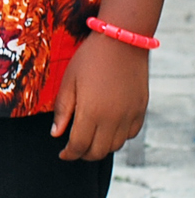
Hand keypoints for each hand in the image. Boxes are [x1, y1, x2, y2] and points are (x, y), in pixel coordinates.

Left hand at [52, 32, 148, 160]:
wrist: (121, 43)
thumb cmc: (89, 59)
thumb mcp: (69, 81)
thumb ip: (63, 110)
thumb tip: (56, 133)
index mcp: (92, 113)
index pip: (79, 145)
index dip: (69, 153)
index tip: (62, 154)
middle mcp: (113, 119)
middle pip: (99, 151)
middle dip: (84, 154)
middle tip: (74, 149)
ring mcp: (130, 116)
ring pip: (116, 146)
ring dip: (101, 147)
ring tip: (89, 139)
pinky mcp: (141, 111)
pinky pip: (130, 134)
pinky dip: (118, 137)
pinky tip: (108, 128)